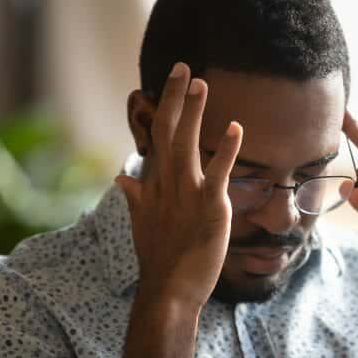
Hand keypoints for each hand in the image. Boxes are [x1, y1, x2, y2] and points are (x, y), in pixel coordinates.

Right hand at [116, 62, 242, 309]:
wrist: (168, 290)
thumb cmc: (159, 259)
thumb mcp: (142, 223)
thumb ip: (135, 197)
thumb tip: (121, 178)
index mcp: (154, 184)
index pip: (158, 136)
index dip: (166, 107)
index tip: (173, 81)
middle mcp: (166, 184)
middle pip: (168, 131)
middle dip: (175, 98)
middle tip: (184, 67)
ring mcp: (186, 194)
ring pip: (187, 145)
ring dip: (193, 113)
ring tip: (201, 83)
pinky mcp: (209, 208)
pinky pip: (217, 173)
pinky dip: (227, 150)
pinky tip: (236, 128)